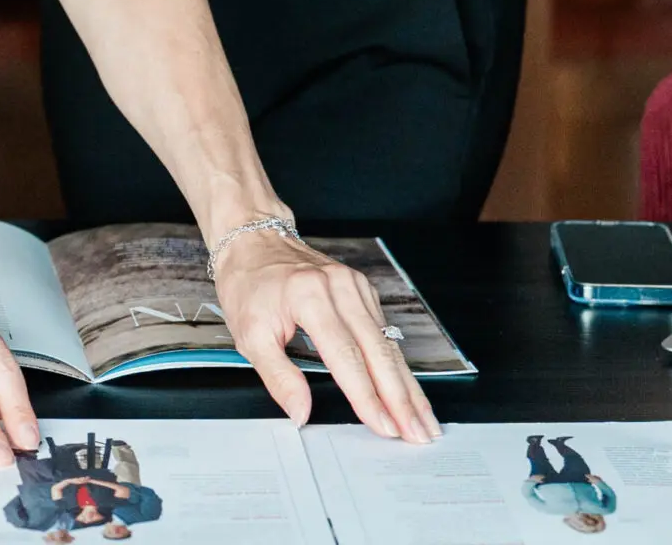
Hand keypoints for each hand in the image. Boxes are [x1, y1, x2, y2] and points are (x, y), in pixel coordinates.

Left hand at [210, 227, 436, 441]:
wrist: (253, 240)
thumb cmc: (248, 285)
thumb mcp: (249, 335)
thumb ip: (278, 377)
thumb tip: (301, 413)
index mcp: (309, 296)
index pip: (346, 356)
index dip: (368, 396)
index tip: (384, 426)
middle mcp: (338, 287)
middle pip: (378, 351)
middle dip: (401, 398)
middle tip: (418, 433)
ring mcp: (354, 285)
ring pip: (388, 343)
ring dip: (408, 385)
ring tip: (423, 419)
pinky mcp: (361, 288)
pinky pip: (384, 330)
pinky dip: (398, 363)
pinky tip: (409, 388)